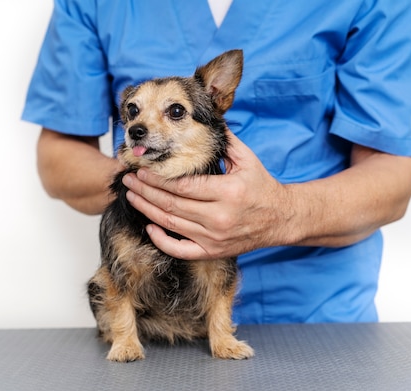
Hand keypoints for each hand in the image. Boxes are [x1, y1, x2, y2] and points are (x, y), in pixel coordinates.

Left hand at [122, 130, 289, 259]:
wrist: (281, 219)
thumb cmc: (263, 188)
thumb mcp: (248, 160)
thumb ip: (224, 141)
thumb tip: (205, 119)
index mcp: (228, 193)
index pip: (183, 186)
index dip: (158, 179)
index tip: (142, 170)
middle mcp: (219, 218)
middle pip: (171, 204)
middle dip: (145, 191)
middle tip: (129, 180)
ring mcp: (214, 238)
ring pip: (170, 224)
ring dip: (146, 209)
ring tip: (132, 196)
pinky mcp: (212, 252)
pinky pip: (180, 250)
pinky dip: (161, 240)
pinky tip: (149, 226)